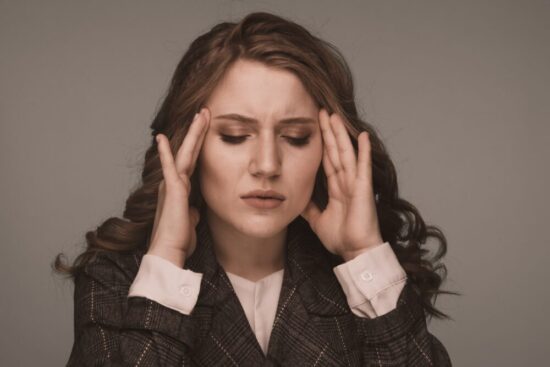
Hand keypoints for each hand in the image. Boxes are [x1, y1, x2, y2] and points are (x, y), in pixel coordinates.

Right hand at [147, 108, 209, 266]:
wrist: (170, 250)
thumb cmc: (179, 239)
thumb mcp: (190, 221)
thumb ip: (192, 211)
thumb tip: (194, 210)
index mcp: (182, 189)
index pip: (193, 161)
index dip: (199, 144)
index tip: (206, 128)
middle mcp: (175, 182)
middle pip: (189, 151)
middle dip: (198, 131)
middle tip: (205, 112)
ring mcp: (173, 184)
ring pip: (184, 153)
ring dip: (193, 133)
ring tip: (201, 114)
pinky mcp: (172, 189)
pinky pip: (169, 167)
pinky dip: (166, 152)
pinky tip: (162, 137)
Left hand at [300, 108, 382, 261]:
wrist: (355, 252)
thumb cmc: (342, 238)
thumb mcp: (317, 220)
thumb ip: (309, 208)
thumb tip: (295, 200)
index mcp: (337, 188)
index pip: (327, 160)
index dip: (322, 143)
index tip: (315, 127)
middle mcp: (347, 182)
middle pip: (335, 152)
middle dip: (328, 132)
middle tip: (322, 112)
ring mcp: (356, 184)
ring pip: (345, 154)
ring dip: (340, 135)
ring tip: (334, 116)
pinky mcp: (363, 189)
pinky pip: (362, 167)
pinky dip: (362, 151)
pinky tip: (361, 136)